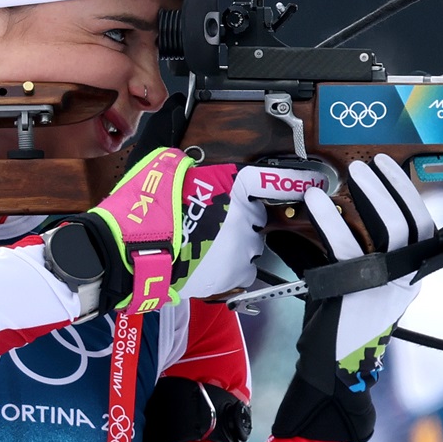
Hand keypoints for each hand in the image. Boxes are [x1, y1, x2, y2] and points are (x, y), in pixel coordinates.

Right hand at [46, 150, 287, 314]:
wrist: (130, 252)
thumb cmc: (144, 209)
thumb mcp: (163, 168)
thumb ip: (188, 166)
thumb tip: (190, 166)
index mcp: (233, 185)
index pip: (272, 180)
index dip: (294, 179)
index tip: (313, 179)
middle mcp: (244, 217)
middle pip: (257, 215)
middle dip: (241, 216)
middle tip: (212, 218)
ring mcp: (241, 249)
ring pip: (251, 244)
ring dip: (237, 243)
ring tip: (206, 243)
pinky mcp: (232, 275)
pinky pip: (242, 269)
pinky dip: (231, 267)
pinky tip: (208, 261)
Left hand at [273, 155, 435, 441]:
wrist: (333, 372)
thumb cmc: (341, 327)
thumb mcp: (361, 286)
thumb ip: (363, 256)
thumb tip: (343, 214)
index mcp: (408, 277)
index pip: (423, 227)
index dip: (408, 194)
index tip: (388, 167)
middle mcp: (405, 280)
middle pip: (414, 223)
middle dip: (393, 186)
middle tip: (370, 163)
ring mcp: (387, 287)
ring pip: (394, 230)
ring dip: (373, 195)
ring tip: (352, 172)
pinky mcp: (360, 292)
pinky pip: (349, 248)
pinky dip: (333, 220)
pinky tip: (318, 202)